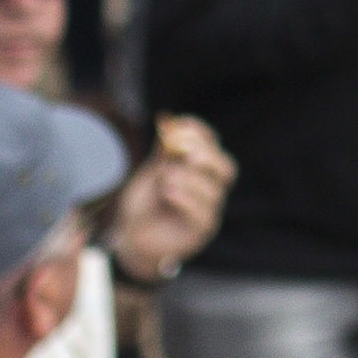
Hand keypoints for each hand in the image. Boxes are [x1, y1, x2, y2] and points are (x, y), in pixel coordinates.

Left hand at [110, 117, 233, 276]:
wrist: (131, 235)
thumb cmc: (144, 203)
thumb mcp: (152, 171)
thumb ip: (163, 151)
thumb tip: (170, 122)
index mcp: (201, 171)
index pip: (214, 146)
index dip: (200, 133)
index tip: (178, 126)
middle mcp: (210, 190)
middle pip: (227, 168)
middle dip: (207, 156)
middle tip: (184, 152)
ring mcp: (208, 212)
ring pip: (214, 191)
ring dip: (189, 178)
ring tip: (165, 178)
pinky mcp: (200, 232)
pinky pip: (203, 214)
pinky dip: (185, 198)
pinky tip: (167, 192)